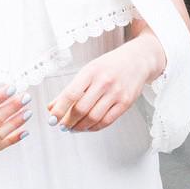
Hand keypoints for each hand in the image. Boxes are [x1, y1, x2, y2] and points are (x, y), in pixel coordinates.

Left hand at [46, 33, 165, 132]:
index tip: (52, 118)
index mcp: (91, 71)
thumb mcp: (88, 71)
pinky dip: (94, 127)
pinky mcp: (125, 103)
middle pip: (81, 108)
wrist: (137, 60)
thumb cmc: (110, 65)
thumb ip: (70, 89)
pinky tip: (88, 127)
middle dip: (69, 121)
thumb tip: (52, 106)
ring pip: (94, 117)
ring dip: (80, 127)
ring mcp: (116, 93)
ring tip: (73, 128)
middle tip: (62, 126)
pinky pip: (107, 121)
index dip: (60, 109)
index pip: (71, 93)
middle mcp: (104, 82)